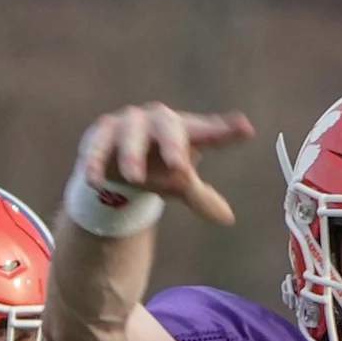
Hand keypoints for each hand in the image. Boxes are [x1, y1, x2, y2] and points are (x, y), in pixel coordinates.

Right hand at [81, 103, 254, 224]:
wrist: (118, 166)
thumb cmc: (158, 168)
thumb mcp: (179, 184)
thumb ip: (201, 198)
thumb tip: (227, 219)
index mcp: (183, 130)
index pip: (207, 130)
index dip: (225, 130)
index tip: (246, 129)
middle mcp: (157, 121)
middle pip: (167, 126)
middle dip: (172, 144)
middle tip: (179, 166)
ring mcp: (128, 124)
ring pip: (130, 135)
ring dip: (132, 156)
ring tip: (135, 178)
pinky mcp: (102, 133)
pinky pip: (98, 146)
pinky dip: (95, 162)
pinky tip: (95, 180)